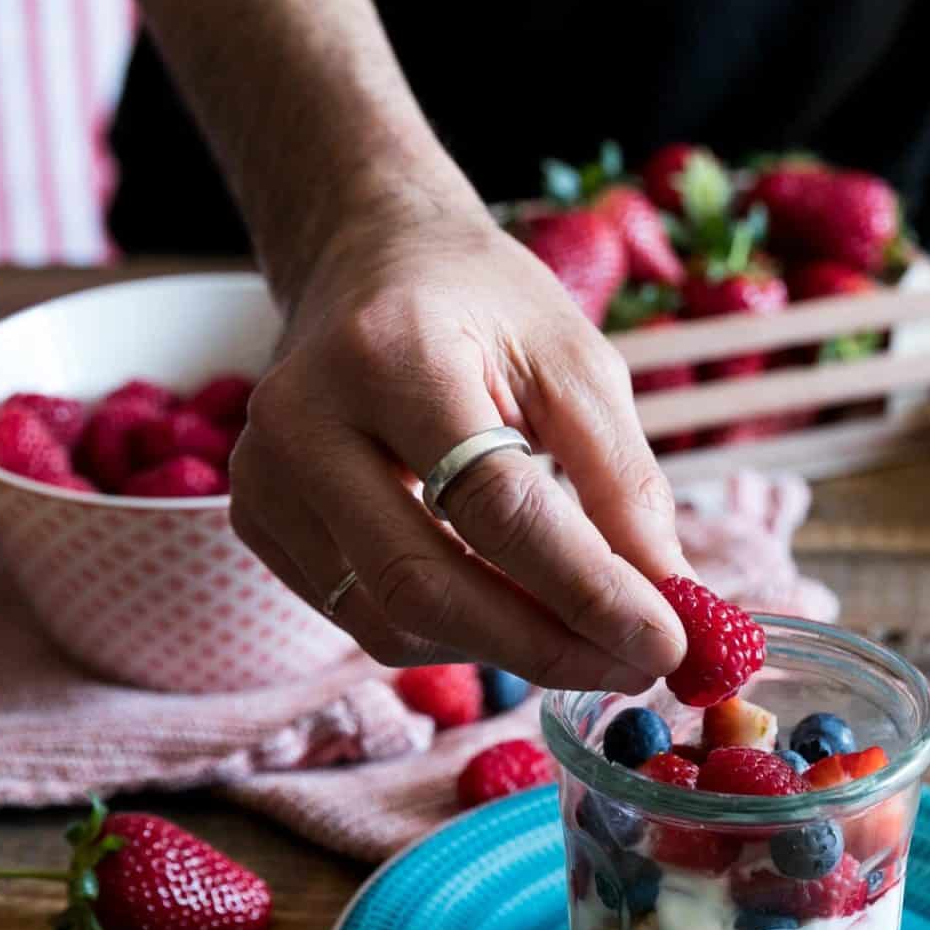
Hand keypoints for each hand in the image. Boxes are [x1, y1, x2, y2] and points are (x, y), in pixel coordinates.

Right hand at [229, 202, 689, 688]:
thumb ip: (624, 485)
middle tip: (637, 668)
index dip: (588, 590)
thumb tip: (669, 607)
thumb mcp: (577, 363)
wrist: (369, 262)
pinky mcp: (260, 524)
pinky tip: (516, 612)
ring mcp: (266, 479)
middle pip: (426, 583)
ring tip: (592, 642)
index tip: (668, 642)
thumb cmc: (483, 306)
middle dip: (546, 646)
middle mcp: (305, 420)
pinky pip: (367, 618)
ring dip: (506, 651)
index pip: (496, 507)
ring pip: (393, 620)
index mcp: (390, 354)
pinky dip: (455, 634)